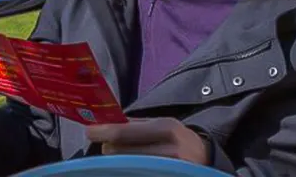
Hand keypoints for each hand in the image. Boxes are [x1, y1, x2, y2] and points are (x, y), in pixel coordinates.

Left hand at [85, 118, 209, 164]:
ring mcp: (172, 169)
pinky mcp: (170, 176)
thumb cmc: (177, 139)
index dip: (104, 132)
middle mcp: (172, 149)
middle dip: (110, 150)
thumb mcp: (162, 125)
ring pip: (131, 167)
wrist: (206, 159)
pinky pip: (140, 175)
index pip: (127, 131)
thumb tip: (106, 123)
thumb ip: (136, 125)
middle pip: (125, 152)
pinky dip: (129, 171)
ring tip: (119, 159)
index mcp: (167, 128)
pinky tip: (129, 168)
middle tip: (106, 148)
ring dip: (118, 163)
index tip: (89, 131)